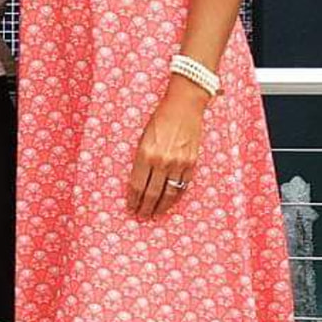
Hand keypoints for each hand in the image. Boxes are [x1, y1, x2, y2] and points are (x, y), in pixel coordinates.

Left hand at [126, 80, 207, 220]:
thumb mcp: (143, 135)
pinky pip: (183, 187)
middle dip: (144, 207)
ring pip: (168, 194)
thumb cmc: (159, 117)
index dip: (133, 199)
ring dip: (160, 207)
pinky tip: (170, 202)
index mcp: (145, 153)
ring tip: (154, 214)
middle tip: (141, 216)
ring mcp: (178, 164)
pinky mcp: (191, 163)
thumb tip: (137, 180)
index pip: (136, 184)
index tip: (130, 207)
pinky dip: (175, 197)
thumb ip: (141, 157)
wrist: (184, 105)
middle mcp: (162, 161)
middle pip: (151, 193)